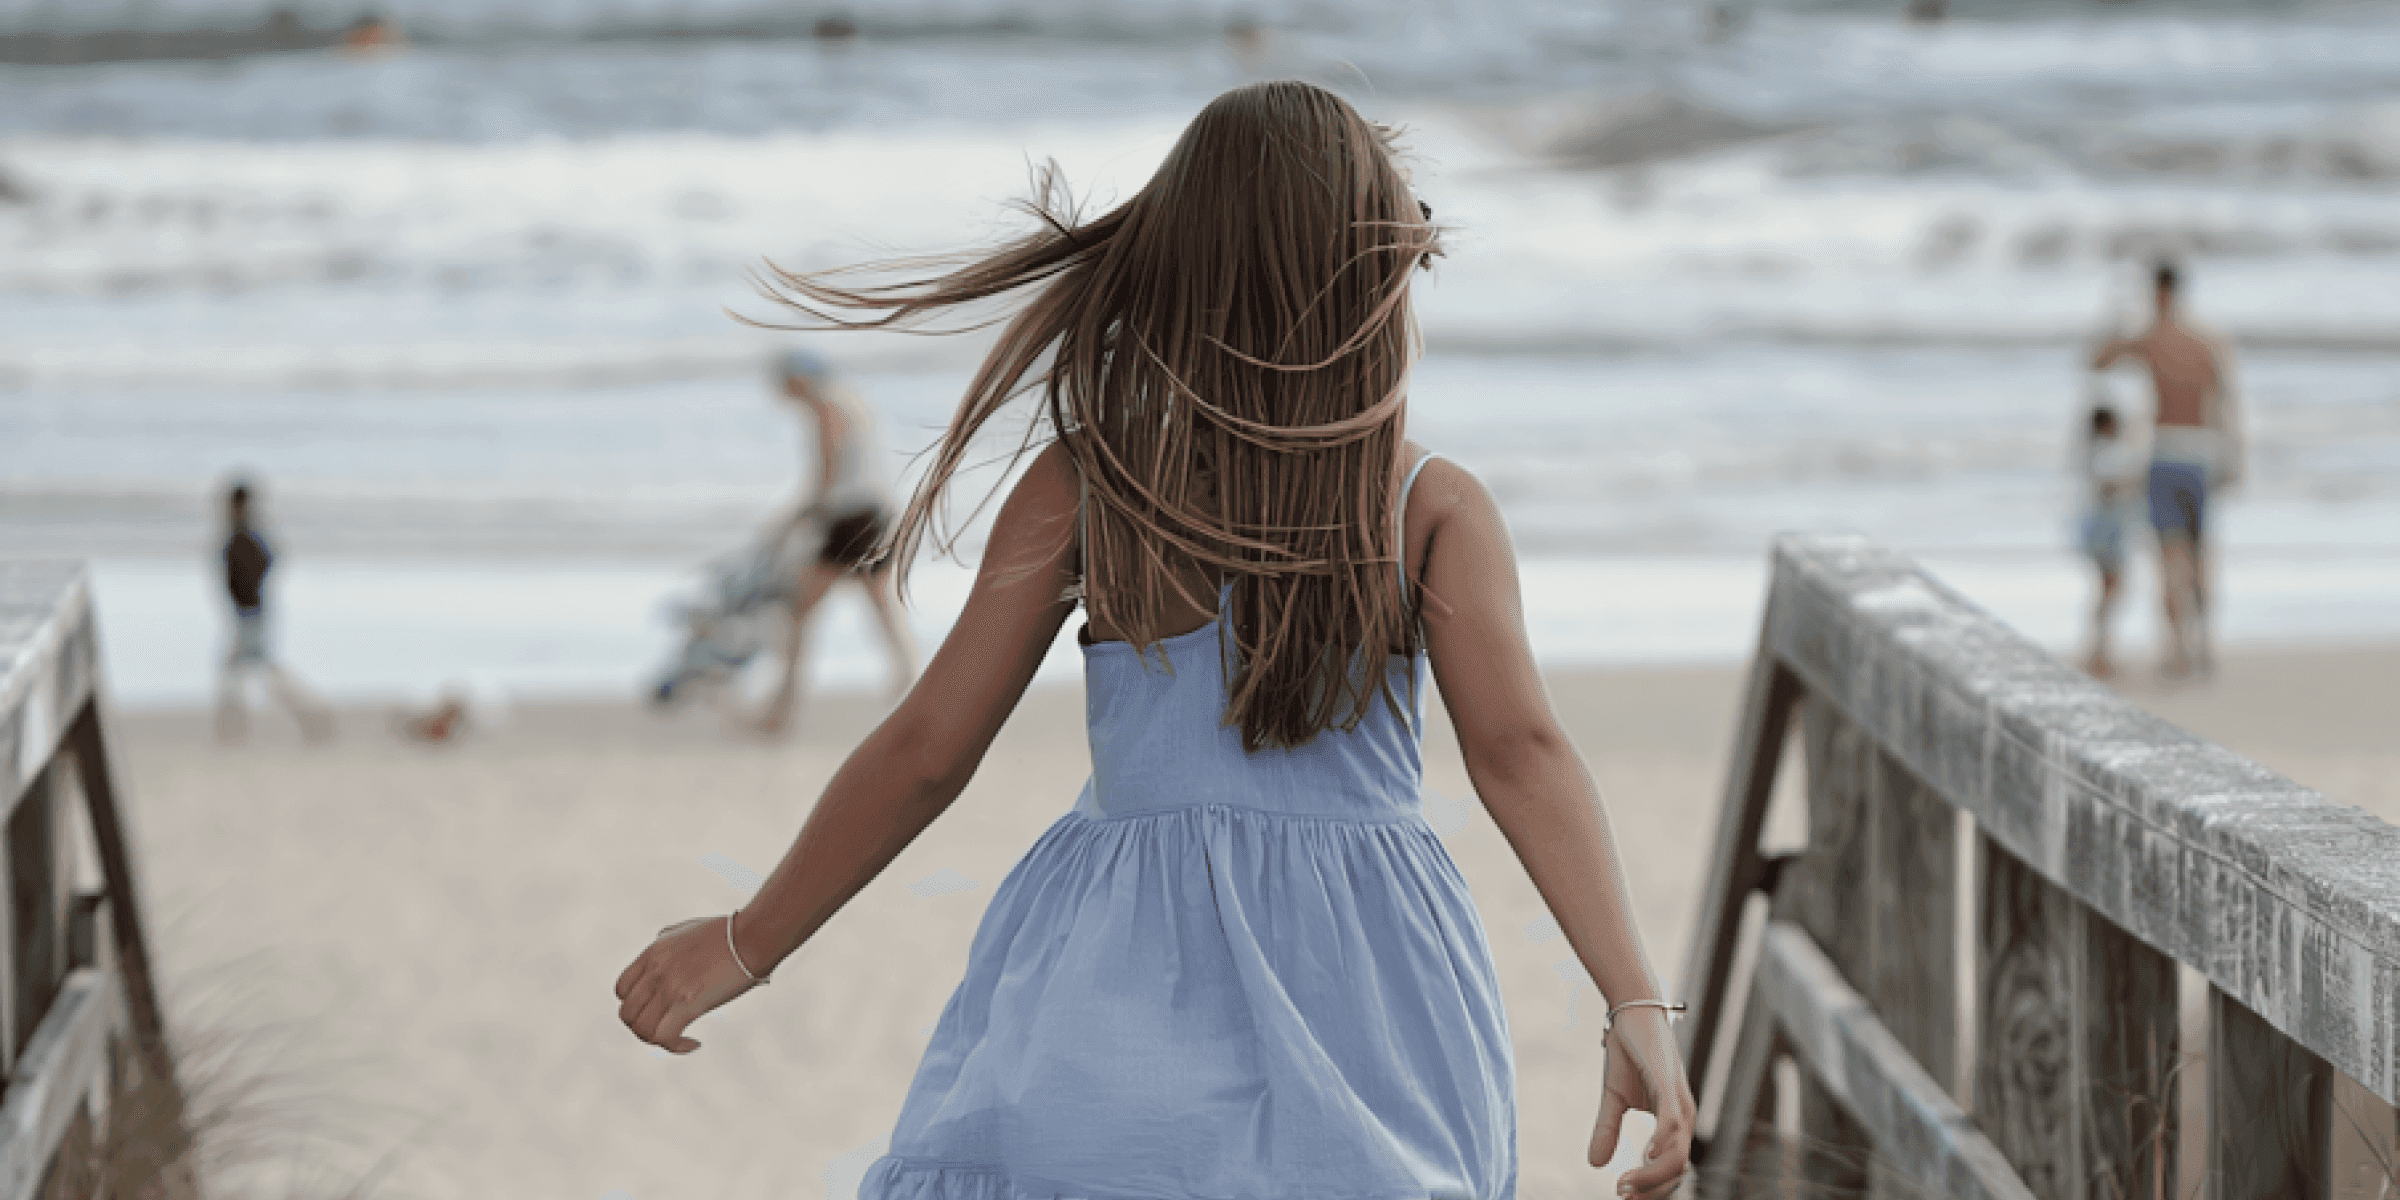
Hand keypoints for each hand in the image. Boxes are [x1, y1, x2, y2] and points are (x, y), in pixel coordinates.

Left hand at [614, 914, 760, 1053]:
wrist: (751, 937)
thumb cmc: (728, 933)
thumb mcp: (686, 928)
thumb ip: (667, 939)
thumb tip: (660, 943)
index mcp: (653, 953)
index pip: (621, 989)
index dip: (634, 1005)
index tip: (654, 1010)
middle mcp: (655, 971)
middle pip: (627, 1014)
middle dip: (643, 1027)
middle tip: (665, 1029)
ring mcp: (670, 988)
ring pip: (642, 1030)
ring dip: (657, 1040)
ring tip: (678, 1039)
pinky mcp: (688, 1004)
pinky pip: (665, 1037)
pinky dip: (676, 1047)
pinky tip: (693, 1043)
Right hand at [1590, 1007, 1696, 1199]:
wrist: (1632, 1013)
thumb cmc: (1628, 1054)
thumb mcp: (1613, 1099)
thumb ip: (1607, 1130)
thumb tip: (1594, 1164)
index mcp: (1674, 1122)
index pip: (1671, 1167)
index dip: (1651, 1187)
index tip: (1624, 1197)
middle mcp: (1684, 1116)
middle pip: (1677, 1168)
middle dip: (1651, 1189)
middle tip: (1623, 1196)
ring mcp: (1679, 1101)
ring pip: (1676, 1152)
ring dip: (1652, 1174)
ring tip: (1626, 1184)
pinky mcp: (1669, 1085)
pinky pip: (1672, 1122)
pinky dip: (1662, 1142)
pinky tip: (1646, 1155)